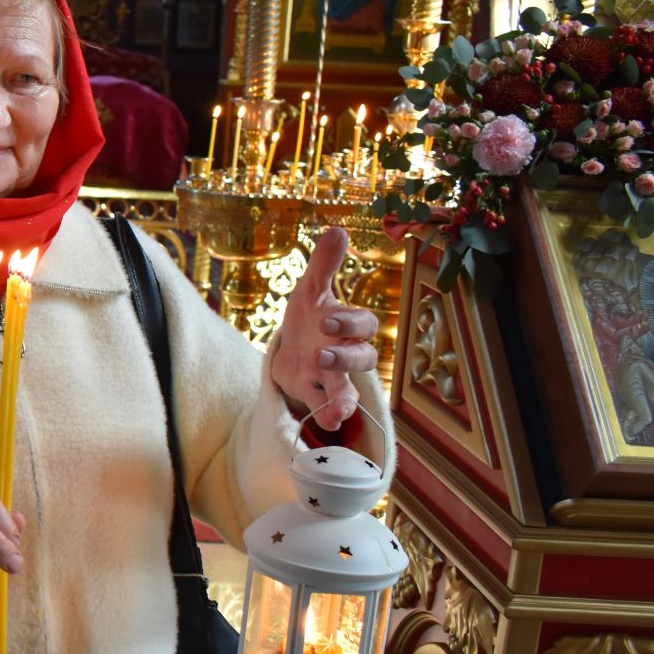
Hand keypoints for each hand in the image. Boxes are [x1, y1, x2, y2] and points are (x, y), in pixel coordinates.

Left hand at [270, 227, 380, 431]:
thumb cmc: (308, 318)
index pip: (363, 322)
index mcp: (348, 325)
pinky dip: (330, 416)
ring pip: (350, 389)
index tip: (326, 318)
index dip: (349, 321)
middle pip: (363, 358)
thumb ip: (323, 265)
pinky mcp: (318, 396)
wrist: (290, 349)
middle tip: (321, 353)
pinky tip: (328, 424)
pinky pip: (330, 408)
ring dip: (344, 397)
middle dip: (345, 356)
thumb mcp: (310, 290)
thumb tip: (337, 229)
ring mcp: (334, 378)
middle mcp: (347, 353)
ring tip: (337, 408)